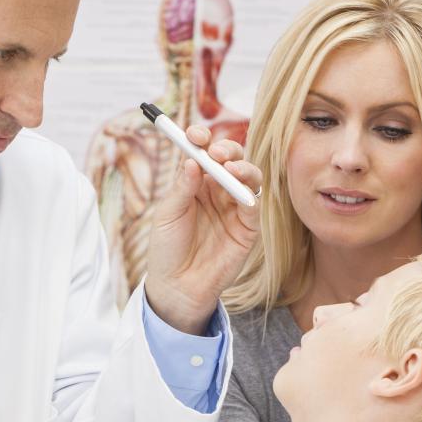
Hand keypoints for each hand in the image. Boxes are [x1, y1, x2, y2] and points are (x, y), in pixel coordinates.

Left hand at [144, 127, 261, 334]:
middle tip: (217, 153)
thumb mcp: (167, 215)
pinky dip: (250, 197)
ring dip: (243, 168)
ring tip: (231, 168)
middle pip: (230, 159)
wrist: (177, 287)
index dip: (202, 140)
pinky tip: (241, 195)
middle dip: (227, 150)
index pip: (203, 153)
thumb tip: (192, 161)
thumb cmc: (167, 250)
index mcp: (194, 183)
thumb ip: (181, 188)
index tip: (194, 134)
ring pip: (248, 177)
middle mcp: (216, 191)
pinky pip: (254, 206)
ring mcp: (233, 208)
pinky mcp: (247, 228)